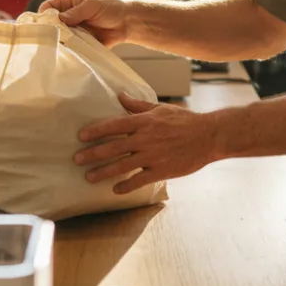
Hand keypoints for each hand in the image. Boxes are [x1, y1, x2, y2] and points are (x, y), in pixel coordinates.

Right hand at [39, 0, 130, 46]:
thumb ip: (76, 12)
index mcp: (69, 3)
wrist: (127, 23)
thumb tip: (59, 18)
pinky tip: (68, 52)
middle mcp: (69, 17)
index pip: (49, 7)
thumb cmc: (110, 8)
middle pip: (52, 24)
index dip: (44, 14)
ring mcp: (74, 31)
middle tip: (50, 38)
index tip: (43, 24)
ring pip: (60, 37)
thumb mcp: (93, 5)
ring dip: (59, 41)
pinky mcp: (81, 43)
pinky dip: (69, 50)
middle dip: (50, 30)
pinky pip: (71, 47)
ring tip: (60, 46)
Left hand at [74, 94, 218, 193]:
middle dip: (92, 154)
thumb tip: (119, 96)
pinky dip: (126, 186)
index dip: (96, 131)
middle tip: (77, 159)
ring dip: (103, 172)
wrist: (209, 136)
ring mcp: (153, 156)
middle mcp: (146, 139)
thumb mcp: (160, 108)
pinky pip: (139, 180)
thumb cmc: (184, 120)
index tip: (81, 136)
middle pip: (113, 147)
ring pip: (122, 166)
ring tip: (89, 177)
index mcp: (145, 122)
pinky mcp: (162, 170)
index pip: (114, 125)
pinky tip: (115, 190)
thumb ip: (137, 105)